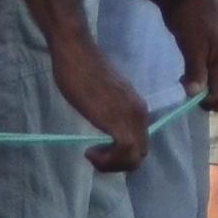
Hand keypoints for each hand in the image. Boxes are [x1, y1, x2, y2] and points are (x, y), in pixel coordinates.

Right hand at [55, 27, 158, 171]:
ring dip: (111, 164)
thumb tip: (108, 135)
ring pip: (134, 157)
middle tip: (93, 156)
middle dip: (116, 164)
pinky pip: (125, 151)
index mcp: (137, 107)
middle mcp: (140, 112)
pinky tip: (90, 151)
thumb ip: (110, 115)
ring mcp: (131, 115)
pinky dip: (108, 160)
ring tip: (91, 154)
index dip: (120, 156)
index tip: (98, 150)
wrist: (76, 53)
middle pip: (139, 154)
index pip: (140, 144)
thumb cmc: (83, 72)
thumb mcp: (102, 100)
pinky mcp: (117, 119)